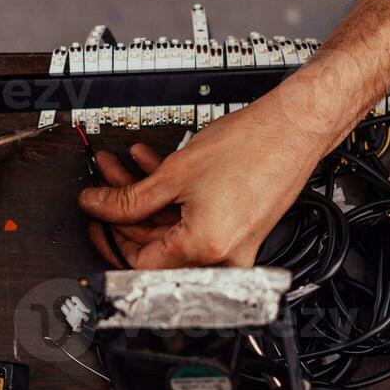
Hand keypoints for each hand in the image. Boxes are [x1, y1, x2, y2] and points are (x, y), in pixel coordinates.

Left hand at [77, 98, 323, 267]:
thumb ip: (129, 198)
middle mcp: (222, 258)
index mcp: (204, 249)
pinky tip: (155, 167)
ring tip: (126, 166)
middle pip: (157, 245)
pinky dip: (174, 199)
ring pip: (174, 229)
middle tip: (106, 187)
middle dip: (127, 211)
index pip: (140, 261)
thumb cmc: (251, 147)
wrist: (294, 128)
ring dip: (148, 199)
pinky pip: (195, 222)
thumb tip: (98, 206)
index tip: (95, 218)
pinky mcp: (239, 231)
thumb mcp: (175, 174)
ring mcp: (233, 247)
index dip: (110, 237)